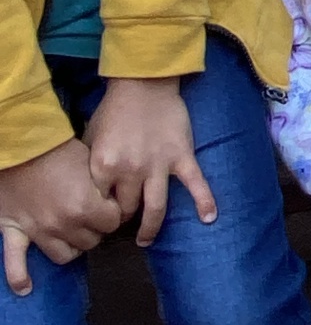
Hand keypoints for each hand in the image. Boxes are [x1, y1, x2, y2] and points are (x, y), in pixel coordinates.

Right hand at [0, 139, 121, 294]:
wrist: (18, 145)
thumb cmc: (57, 148)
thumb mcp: (90, 162)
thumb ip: (103, 185)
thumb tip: (114, 197)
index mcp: (86, 206)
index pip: (114, 222)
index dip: (114, 211)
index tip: (110, 203)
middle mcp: (64, 224)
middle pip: (93, 240)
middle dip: (96, 228)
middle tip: (92, 215)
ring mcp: (39, 231)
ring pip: (66, 254)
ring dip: (72, 245)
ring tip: (74, 234)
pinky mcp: (15, 231)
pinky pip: (15, 262)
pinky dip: (19, 276)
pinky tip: (25, 288)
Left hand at [85, 78, 216, 244]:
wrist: (144, 83)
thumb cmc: (114, 110)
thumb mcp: (91, 137)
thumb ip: (90, 166)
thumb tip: (88, 190)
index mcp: (104, 165)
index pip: (99, 201)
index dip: (99, 211)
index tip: (100, 216)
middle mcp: (130, 170)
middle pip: (126, 208)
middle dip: (122, 218)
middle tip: (121, 224)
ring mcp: (158, 165)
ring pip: (155, 207)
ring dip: (150, 228)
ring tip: (145, 241)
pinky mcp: (181, 157)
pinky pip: (195, 183)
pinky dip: (204, 201)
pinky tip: (210, 219)